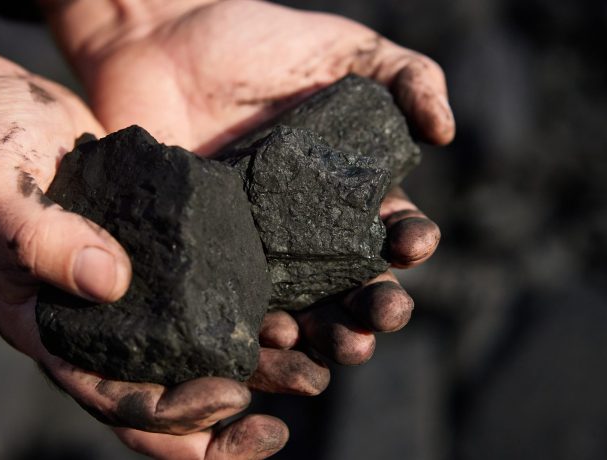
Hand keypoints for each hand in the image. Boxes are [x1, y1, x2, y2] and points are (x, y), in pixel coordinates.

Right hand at [0, 35, 297, 458]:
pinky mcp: (161, 251)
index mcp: (54, 329)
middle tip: (276, 424)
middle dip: (220, 419)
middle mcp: (99, 323)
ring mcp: (133, 289)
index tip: (229, 398)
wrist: (1, 106)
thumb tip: (109, 282)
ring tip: (306, 371)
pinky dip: (245, 310)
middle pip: (164, 395)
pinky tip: (288, 310)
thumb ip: (40, 239)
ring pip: (195, 352)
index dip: (172, 414)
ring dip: (249, 371)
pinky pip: (206, 294)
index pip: (115, 399)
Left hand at [44, 0, 448, 368]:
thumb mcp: (343, 47)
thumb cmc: (255, 41)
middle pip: (352, 285)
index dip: (409, 241)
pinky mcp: (207, 257)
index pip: (391, 229)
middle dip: (374, 308)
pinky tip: (272, 336)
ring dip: (327, 335)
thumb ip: (406, 74)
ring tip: (339, 346)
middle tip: (380, 318)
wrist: (160, 41)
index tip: (412, 243)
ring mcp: (256, 249)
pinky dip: (257, 330)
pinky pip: (236, 305)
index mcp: (347, 191)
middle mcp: (306, 231)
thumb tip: (447, 131)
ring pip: (302, 310)